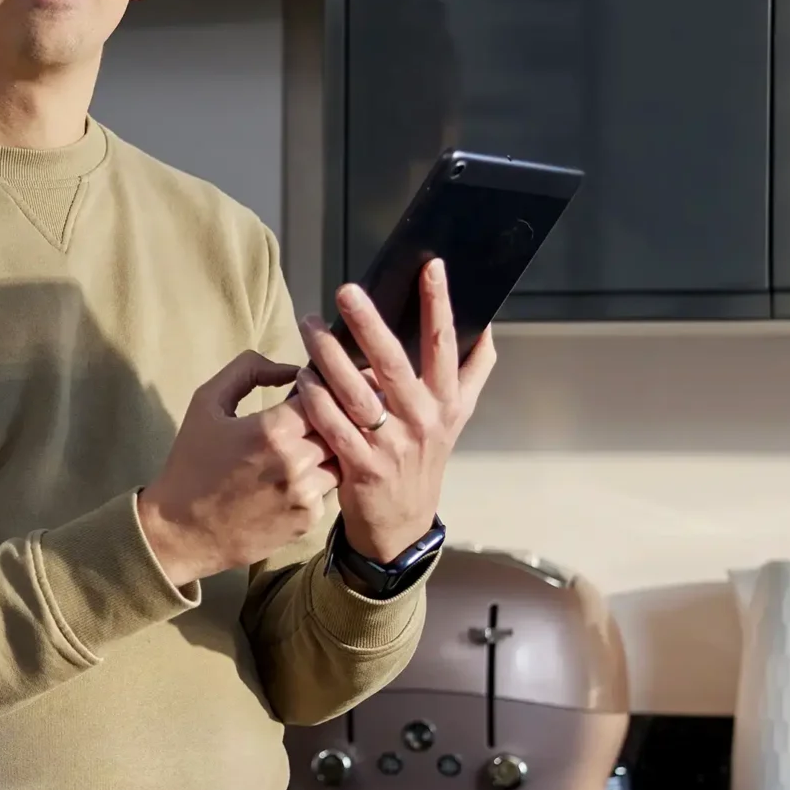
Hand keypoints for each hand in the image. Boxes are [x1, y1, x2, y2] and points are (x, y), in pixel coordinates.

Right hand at [138, 350, 340, 586]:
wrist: (182, 532)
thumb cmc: (191, 463)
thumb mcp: (206, 404)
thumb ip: (248, 371)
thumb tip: (290, 367)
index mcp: (271, 430)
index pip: (321, 395)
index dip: (316, 390)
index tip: (305, 392)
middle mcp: (296, 462)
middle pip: (336, 426)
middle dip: (324, 419)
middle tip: (305, 419)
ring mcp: (305, 494)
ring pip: (340, 458)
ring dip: (326, 449)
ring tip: (300, 448)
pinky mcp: (308, 520)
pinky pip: (329, 488)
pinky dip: (317, 480)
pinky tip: (290, 480)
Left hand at [294, 259, 496, 561]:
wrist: (403, 523)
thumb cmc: (425, 457)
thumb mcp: (456, 416)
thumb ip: (473, 371)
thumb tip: (488, 325)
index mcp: (447, 401)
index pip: (445, 344)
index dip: (440, 304)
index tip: (431, 266)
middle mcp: (423, 419)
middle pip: (394, 363)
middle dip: (369, 323)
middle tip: (346, 290)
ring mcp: (392, 445)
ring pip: (357, 392)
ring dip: (329, 356)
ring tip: (309, 327)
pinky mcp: (362, 467)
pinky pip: (333, 426)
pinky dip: (315, 400)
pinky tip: (301, 378)